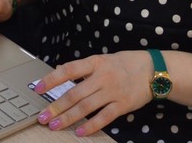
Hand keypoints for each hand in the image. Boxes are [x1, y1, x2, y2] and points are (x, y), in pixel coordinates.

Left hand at [31, 51, 152, 136]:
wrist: (154, 70)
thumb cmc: (125, 63)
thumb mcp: (103, 59)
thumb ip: (83, 68)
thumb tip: (60, 71)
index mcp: (95, 63)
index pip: (69, 70)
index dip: (52, 79)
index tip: (37, 88)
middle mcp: (102, 77)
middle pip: (75, 94)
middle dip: (56, 107)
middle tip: (42, 117)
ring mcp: (112, 92)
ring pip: (86, 107)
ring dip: (68, 118)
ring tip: (55, 126)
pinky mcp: (122, 105)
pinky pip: (104, 117)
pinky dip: (91, 126)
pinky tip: (80, 132)